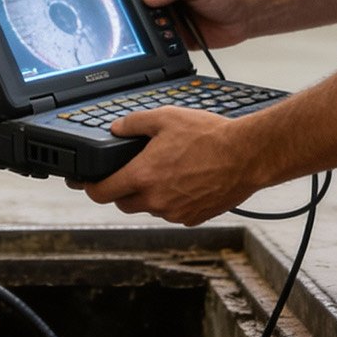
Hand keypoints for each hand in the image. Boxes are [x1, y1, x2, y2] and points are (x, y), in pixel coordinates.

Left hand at [80, 107, 269, 225]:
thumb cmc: (209, 136)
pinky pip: (172, 213)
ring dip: (149, 195)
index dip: (90, 188)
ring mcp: (174, 212)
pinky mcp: (192, 218)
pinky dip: (172, 201)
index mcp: (142, 176)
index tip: (89, 183)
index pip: (101, 193)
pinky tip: (184, 182)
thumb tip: (116, 128)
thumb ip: (134, 123)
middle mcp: (155, 200)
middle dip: (121, 190)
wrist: (246, 155)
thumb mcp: (166, 118)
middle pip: (122, 203)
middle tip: (134, 171)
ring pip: (149, 208)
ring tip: (167, 171)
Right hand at [140, 0, 255, 48]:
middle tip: (134, 8)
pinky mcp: (173, 34)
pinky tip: (161, 40)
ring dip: (146, 24)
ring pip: (145, 20)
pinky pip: (158, 39)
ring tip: (152, 24)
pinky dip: (157, 41)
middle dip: (133, 4)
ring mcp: (167, 13)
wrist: (245, 16)